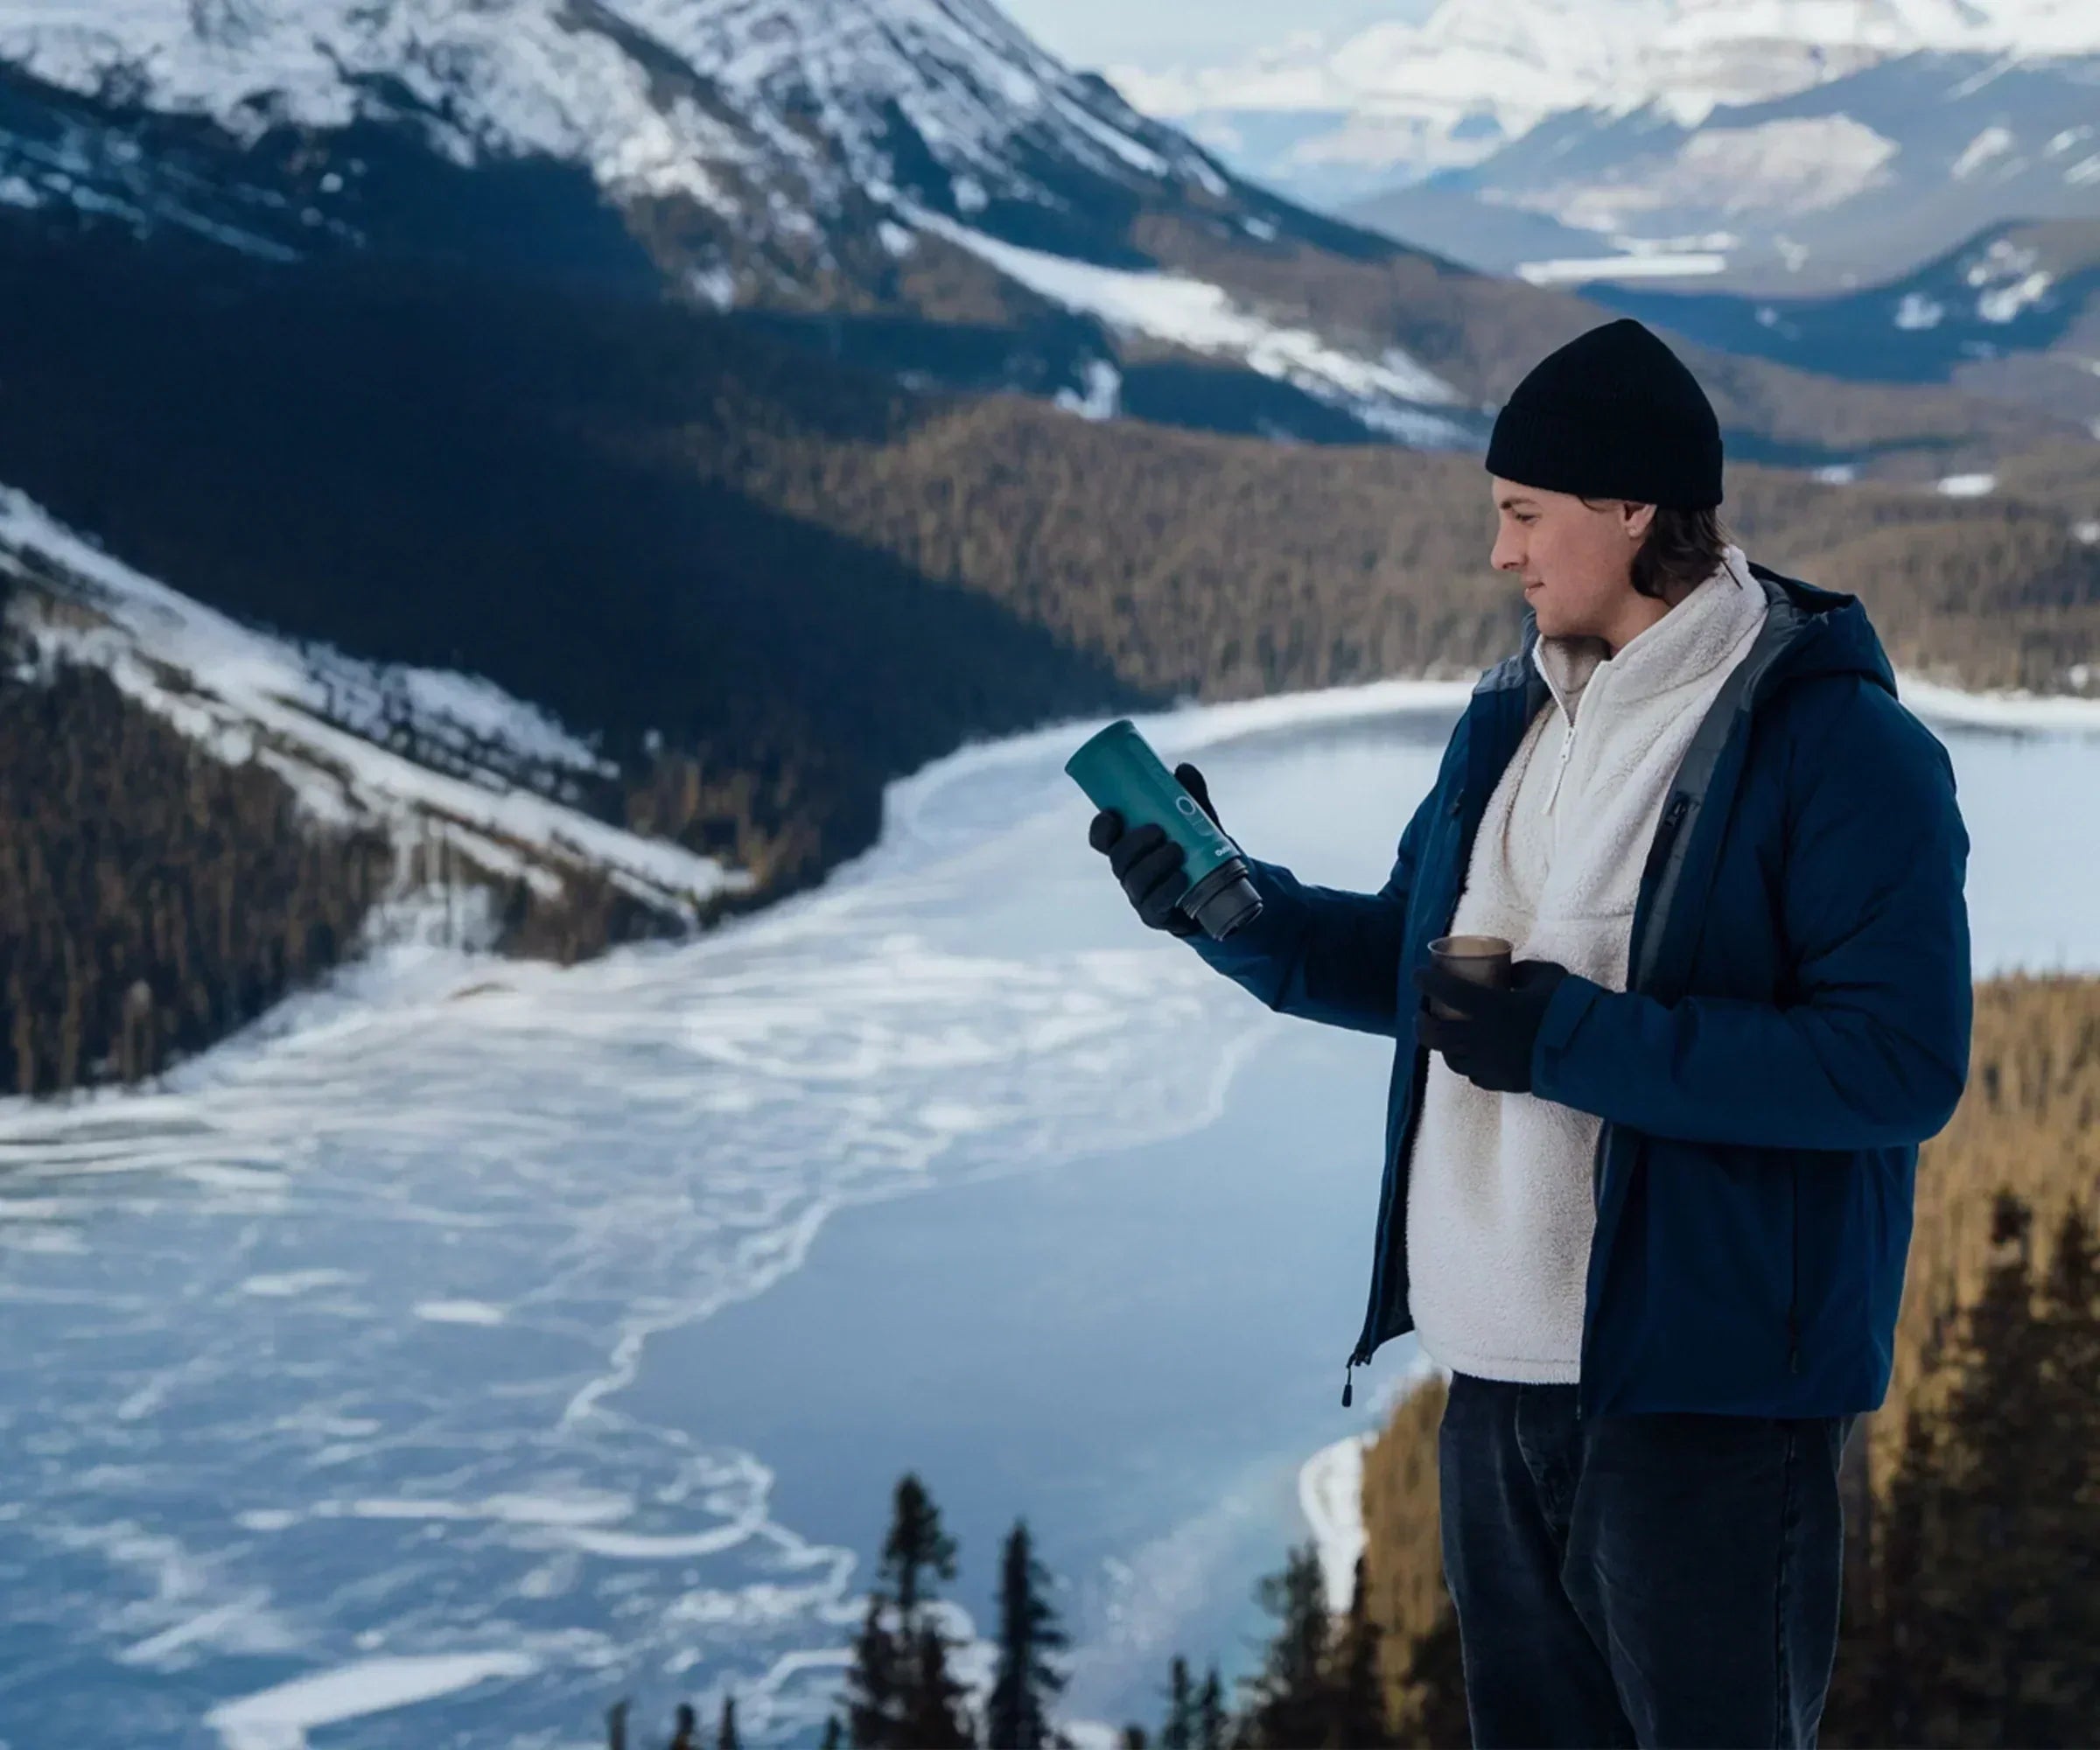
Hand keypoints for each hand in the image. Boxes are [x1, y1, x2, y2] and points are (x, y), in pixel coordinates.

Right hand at [1087, 762, 1219, 937]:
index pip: (1102, 840)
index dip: (1101, 829)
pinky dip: (1167, 889)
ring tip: (1176, 850)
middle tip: (1158, 830)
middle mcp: (1129, 872)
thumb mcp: (1196, 820)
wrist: (1220, 887)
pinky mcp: (1157, 915)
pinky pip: (1154, 906)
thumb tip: (1183, 769)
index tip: (1113, 814)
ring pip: (1135, 881)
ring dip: (1153, 865)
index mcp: (1128, 847)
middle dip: (1134, 844)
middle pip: (1118, 860)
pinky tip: (1181, 877)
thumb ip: (1190, 796)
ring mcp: (1141, 896)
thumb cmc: (1198, 848)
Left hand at [1414, 959, 1570, 1093]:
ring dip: (1445, 1046)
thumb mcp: (1545, 976)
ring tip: (1449, 1036)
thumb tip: (1507, 974)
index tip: (1418, 974)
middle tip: (1423, 1011)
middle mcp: (1481, 1038)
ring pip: (1451, 1060)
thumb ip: (1521, 973)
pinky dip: (1471, 1065)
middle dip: (1421, 1022)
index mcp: (1489, 1008)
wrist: (1592, 1052)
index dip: (1426, 981)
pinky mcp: (1503, 1082)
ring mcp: (1490, 1064)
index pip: (1445, 992)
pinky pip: (1476, 1076)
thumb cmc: (1569, 1008)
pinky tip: (1476, 1058)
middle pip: (1433, 1034)